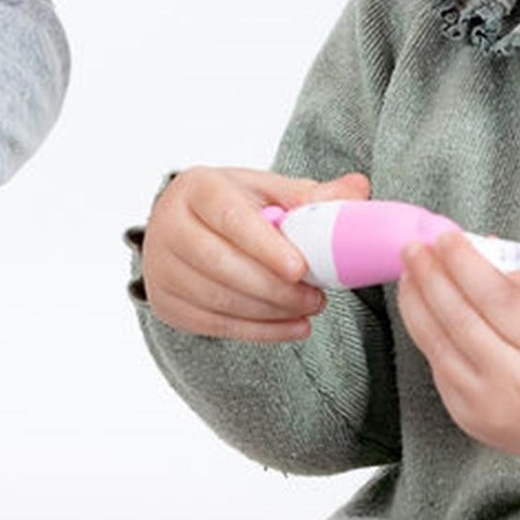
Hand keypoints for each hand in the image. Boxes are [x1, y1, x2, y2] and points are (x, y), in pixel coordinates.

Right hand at [140, 167, 371, 340]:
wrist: (187, 229)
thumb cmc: (235, 206)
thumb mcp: (268, 191)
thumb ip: (311, 195)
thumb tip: (358, 189)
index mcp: (196, 188)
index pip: (228, 218)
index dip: (264, 246)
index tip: (301, 268)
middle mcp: (167, 226)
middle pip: (220, 264)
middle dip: (274, 287)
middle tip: (316, 297)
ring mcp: (161, 268)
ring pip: (218, 299)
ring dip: (271, 311)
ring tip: (310, 309)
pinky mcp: (166, 303)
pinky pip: (215, 325)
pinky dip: (259, 331)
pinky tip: (292, 328)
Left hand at [396, 229, 519, 466]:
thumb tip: (488, 254)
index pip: (500, 300)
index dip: (467, 265)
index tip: (447, 238)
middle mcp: (518, 383)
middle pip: (462, 320)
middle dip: (432, 277)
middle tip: (416, 248)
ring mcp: (488, 404)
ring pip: (438, 344)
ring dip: (416, 302)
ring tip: (409, 271)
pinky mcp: (467, 416)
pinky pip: (437, 365)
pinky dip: (423, 331)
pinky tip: (419, 305)